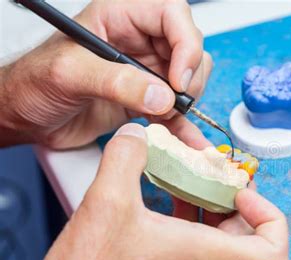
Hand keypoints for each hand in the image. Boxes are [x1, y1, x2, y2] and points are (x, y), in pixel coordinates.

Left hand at [0, 0, 210, 147]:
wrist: (25, 117)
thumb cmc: (33, 82)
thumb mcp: (69, 74)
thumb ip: (117, 82)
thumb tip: (160, 95)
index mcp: (119, 17)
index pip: (171, 14)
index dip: (184, 43)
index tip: (178, 78)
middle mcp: (136, 41)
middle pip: (187, 47)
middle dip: (189, 76)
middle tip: (175, 101)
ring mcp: (143, 72)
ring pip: (187, 78)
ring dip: (186, 101)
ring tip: (168, 117)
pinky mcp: (143, 100)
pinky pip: (174, 109)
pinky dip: (182, 125)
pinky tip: (186, 139)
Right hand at [19, 123, 288, 259]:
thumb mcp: (105, 203)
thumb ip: (126, 157)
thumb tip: (137, 134)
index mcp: (202, 256)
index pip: (272, 254)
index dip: (270, 218)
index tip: (243, 193)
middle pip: (244, 235)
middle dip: (233, 197)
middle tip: (215, 173)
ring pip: (217, 240)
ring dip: (209, 206)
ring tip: (189, 179)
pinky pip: (193, 247)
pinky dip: (189, 220)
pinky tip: (165, 201)